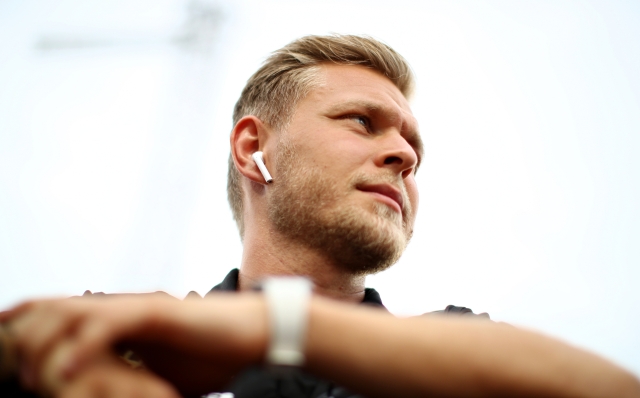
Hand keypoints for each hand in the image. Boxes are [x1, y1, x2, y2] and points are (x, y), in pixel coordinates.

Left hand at [1, 292, 267, 395]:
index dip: (23, 319)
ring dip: (43, 343)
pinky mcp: (156, 314)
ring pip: (73, 313)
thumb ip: (125, 379)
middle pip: (54, 309)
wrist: (250, 337)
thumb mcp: (156, 374)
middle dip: (21, 336)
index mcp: (119, 319)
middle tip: (6, 371)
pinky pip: (109, 327)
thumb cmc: (207, 356)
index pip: (59, 311)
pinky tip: (63, 375)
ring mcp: (137, 308)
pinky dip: (82, 349)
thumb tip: (100, 396)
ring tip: (26, 375)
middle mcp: (122, 307)